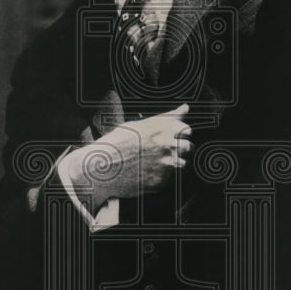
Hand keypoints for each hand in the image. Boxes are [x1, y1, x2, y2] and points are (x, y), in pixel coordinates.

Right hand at [68, 103, 191, 207]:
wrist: (101, 167)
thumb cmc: (117, 143)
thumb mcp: (139, 124)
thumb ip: (166, 117)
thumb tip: (186, 107)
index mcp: (163, 127)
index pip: (187, 129)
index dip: (180, 133)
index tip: (172, 136)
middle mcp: (168, 145)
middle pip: (189, 147)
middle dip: (181, 149)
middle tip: (165, 151)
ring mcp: (167, 165)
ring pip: (183, 164)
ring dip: (174, 163)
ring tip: (155, 163)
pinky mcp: (162, 181)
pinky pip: (170, 179)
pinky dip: (162, 176)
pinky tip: (147, 173)